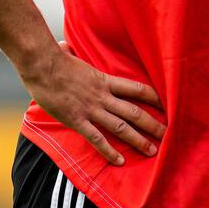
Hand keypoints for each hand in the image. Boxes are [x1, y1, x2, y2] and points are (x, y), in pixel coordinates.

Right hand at [20, 41, 165, 165]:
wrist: (41, 64)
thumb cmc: (53, 58)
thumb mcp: (70, 55)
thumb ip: (73, 53)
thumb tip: (65, 46)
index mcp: (104, 79)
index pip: (136, 88)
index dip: (153, 97)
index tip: (166, 105)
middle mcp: (102, 95)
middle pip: (134, 111)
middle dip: (152, 124)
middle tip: (167, 135)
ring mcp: (91, 108)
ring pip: (121, 126)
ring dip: (138, 140)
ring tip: (151, 151)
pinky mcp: (77, 120)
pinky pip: (97, 138)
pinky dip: (109, 151)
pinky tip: (120, 161)